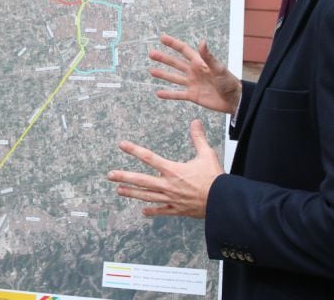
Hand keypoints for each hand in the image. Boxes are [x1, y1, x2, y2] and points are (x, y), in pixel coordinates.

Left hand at [107, 119, 224, 217]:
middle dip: (124, 177)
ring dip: (131, 193)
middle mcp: (168, 185)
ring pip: (146, 196)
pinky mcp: (177, 210)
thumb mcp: (207, 154)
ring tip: (119, 190)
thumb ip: (198, 138)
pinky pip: (161, 211)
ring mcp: (171, 199)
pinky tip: (142, 212)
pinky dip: (151, 211)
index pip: (149, 157)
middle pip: (141, 180)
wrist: (223, 202)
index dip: (134, 150)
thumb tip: (195, 122)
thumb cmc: (215, 178)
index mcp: (173, 170)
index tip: (122, 145)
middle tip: (110, 175)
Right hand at [149, 34, 241, 112]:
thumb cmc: (229, 82)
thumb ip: (208, 56)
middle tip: (151, 53)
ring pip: (174, 78)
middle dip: (163, 58)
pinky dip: (168, 94)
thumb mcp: (218, 68)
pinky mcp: (192, 96)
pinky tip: (158, 93)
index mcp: (199, 63)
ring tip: (151, 71)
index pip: (183, 50)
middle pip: (175, 63)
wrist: (234, 100)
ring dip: (163, 74)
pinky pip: (177, 94)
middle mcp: (194, 72)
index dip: (173, 44)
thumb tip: (202, 42)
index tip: (162, 38)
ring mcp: (192, 84)